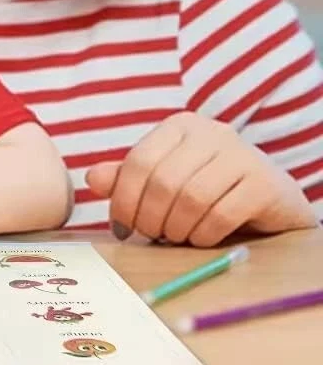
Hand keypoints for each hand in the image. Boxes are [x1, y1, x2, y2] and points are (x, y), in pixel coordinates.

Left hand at [85, 112, 316, 246]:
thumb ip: (127, 178)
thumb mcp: (164, 179)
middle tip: (151, 235)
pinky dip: (203, 234)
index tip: (121, 227)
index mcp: (180, 125)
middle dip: (149, 218)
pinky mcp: (265, 183)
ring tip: (175, 236)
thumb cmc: (209, 188)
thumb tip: (92, 179)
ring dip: (176, 228)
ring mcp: (242, 154)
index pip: (138, 162)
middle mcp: (211, 132)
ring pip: (191, 198)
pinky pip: (221, 214)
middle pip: (163, 182)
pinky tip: (201, 238)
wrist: (272, 200)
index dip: (123, 199)